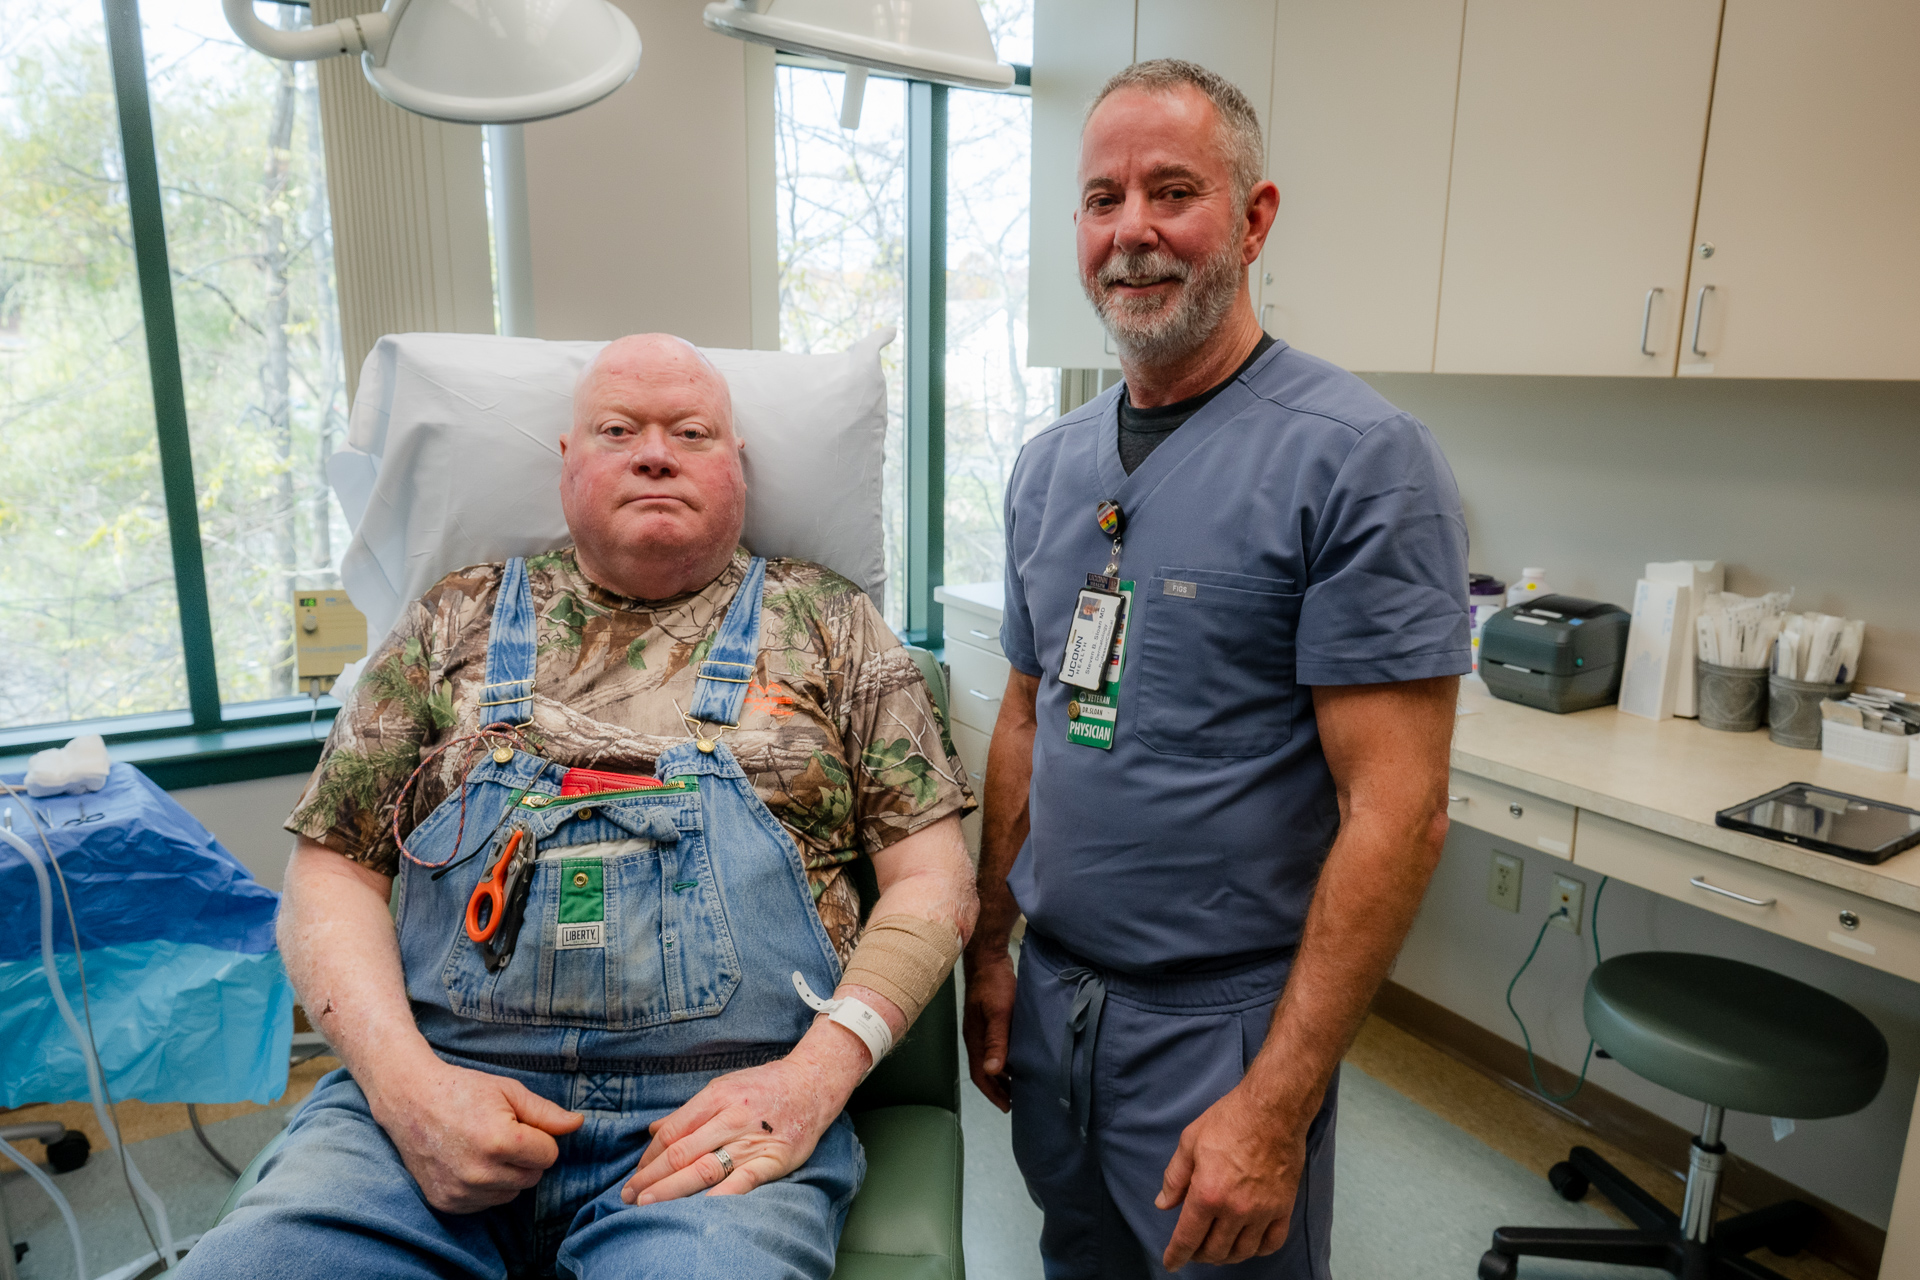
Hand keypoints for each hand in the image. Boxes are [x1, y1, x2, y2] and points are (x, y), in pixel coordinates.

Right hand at [365, 1056, 583, 1214]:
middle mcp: (480, 1173)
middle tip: (501, 1133)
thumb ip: (546, 1113)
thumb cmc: (462, 1090)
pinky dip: (485, 1186)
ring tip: (483, 1147)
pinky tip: (469, 1161)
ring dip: (507, 1174)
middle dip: (526, 1157)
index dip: (540, 1138)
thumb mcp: (508, 1091)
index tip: (521, 1124)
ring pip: (511, 1193)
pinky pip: (486, 1203)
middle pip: (532, 1177)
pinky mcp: (446, 1202)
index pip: (549, 1156)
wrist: (409, 1100)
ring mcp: (461, 1191)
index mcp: (500, 1141)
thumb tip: (578, 1124)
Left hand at [622, 1026, 864, 1204]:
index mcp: (715, 1097)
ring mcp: (752, 1139)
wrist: (813, 1083)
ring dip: (671, 1188)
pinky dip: (721, 1195)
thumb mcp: (723, 1087)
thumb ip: (688, 1112)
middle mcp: (730, 1117)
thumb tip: (652, 1131)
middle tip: (627, 1196)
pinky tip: (700, 1207)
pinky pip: (743, 1180)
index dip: (649, 1157)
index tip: (635, 1175)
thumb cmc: (765, 1086)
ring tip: (647, 1203)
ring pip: (705, 1167)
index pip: (672, 1132)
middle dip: (650, 1177)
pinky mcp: (774, 1158)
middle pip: (681, 1152)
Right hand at [962, 943, 1016, 1111]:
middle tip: (1016, 1102)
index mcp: (976, 1040)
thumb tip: (993, 1071)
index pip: (981, 1074)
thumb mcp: (998, 1013)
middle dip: (999, 1088)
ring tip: (1020, 1085)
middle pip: (985, 1070)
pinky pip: (998, 1046)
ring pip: (992, 1059)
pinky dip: (1007, 1057)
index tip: (1008, 1108)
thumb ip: (996, 1041)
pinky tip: (1020, 1057)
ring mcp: (983, 1028)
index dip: (993, 1093)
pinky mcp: (992, 1019)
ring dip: (1004, 1074)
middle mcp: (977, 1037)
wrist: (989, 958)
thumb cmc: (993, 984)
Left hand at [1155, 1083, 1313, 1269]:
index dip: (1176, 1255)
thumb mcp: (1189, 1142)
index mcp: (1207, 1194)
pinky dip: (1257, 1250)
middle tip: (1193, 1249)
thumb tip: (1163, 1204)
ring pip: (1242, 1252)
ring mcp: (1262, 1211)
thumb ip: (1174, 1177)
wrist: (1273, 1109)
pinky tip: (1247, 1243)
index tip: (1171, 1263)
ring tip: (1217, 1248)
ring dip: (1226, 1256)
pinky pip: (1270, 1242)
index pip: (1188, 1238)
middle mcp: (1235, 1209)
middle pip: (1214, 1250)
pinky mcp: (1283, 1207)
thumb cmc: (1229, 1120)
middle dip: (1199, 1255)